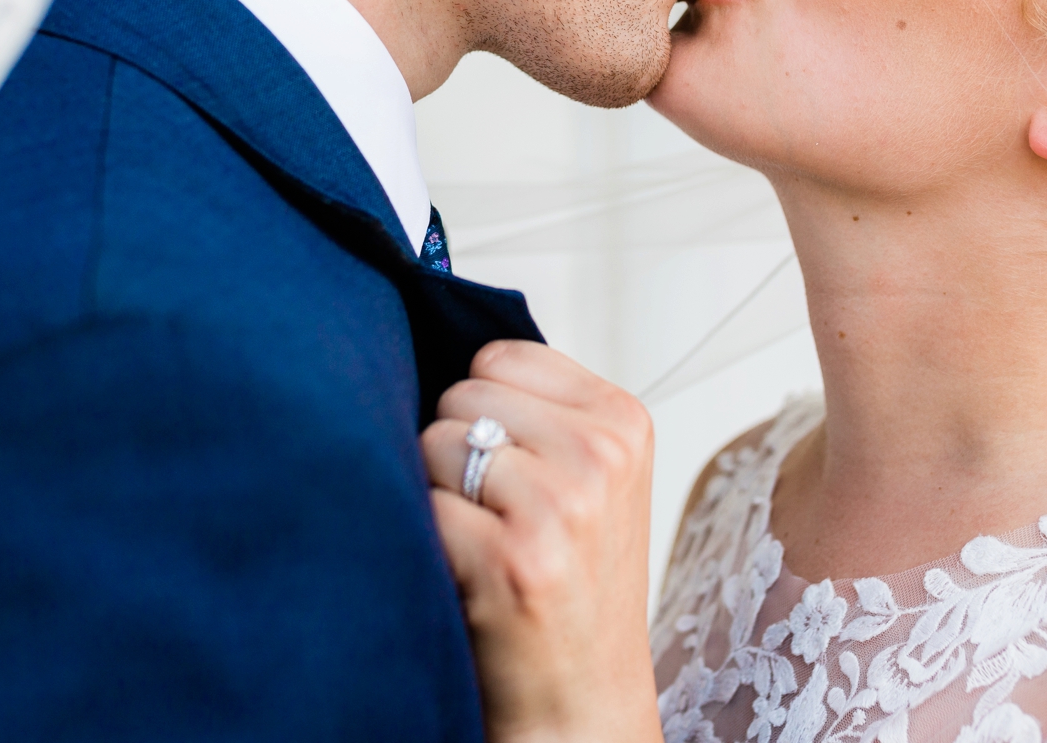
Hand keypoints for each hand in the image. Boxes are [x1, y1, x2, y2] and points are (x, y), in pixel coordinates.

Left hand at [422, 340, 661, 742]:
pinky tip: (469, 580)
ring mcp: (560, 507)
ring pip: (432, 445)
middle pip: (460, 396)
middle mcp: (601, 455)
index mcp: (624, 421)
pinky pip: (422, 507)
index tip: (514, 470)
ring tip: (484, 547)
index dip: (483, 412)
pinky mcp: (512, 560)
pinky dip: (428, 543)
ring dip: (438, 498)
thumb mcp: (591, 479)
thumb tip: (441, 343)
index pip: (499, 356)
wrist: (582, 703)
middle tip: (497, 519)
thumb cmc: (571, 587)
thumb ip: (542, 409)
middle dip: (455, 454)